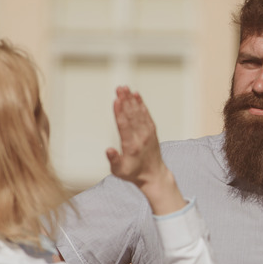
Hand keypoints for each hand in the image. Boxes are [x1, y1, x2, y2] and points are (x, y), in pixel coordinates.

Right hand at [106, 86, 184, 214]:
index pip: (124, 126)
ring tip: (125, 88)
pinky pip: (146, 115)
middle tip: (119, 88)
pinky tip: (136, 95)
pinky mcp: (152, 131)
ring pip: (139, 113)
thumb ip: (113, 160)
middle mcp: (141, 138)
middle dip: (125, 101)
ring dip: (132, 99)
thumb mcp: (119, 172)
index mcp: (131, 146)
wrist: (154, 175)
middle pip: (132, 116)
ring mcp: (148, 133)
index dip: (120, 112)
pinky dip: (141, 104)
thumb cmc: (133, 173)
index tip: (116, 100)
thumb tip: (108, 150)